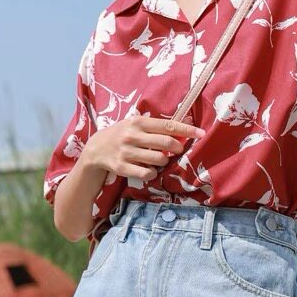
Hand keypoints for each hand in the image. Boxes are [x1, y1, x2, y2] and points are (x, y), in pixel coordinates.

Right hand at [82, 116, 204, 183]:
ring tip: (159, 159)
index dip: (186, 130)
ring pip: (158, 160)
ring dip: (164, 161)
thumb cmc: (122, 134)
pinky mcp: (122, 167)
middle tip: (177, 150)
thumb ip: (154, 126)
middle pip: (166, 143)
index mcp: (138, 123)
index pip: (168, 126)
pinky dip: (152, 173)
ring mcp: (126, 152)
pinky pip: (146, 173)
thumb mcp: (134, 124)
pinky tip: (150, 169)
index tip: (201, 133)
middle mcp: (132, 136)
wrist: (96, 148)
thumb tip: (182, 125)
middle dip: (177, 148)